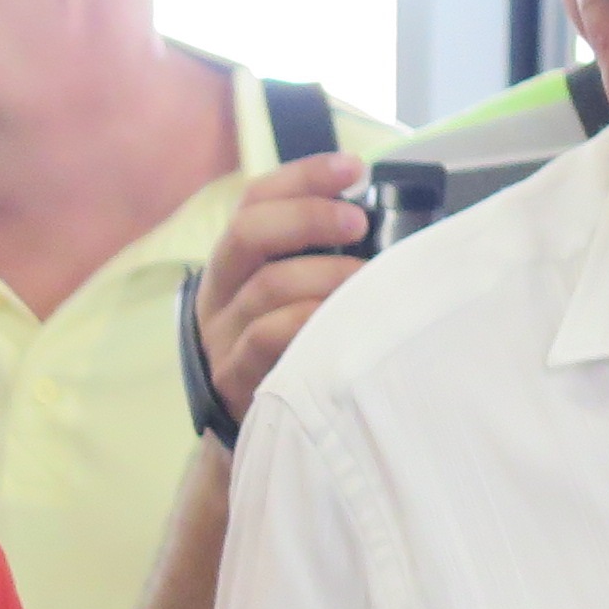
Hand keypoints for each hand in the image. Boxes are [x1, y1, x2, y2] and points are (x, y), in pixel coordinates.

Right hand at [194, 152, 371, 432]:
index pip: (254, 201)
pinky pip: (268, 337)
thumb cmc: (290, 357)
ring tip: (365, 283)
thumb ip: (320, 261)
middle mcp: (218, 295)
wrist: (252, 440)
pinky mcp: (234, 378)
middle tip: (357, 224)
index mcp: (234, 265)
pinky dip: (308, 321)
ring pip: (266, 287)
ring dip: (324, 276)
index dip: (302, 176)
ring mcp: (221, 338)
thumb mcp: (294, 300)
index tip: (353, 169)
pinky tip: (341, 323)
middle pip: (247, 233)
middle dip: (308, 217)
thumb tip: (390, 221)